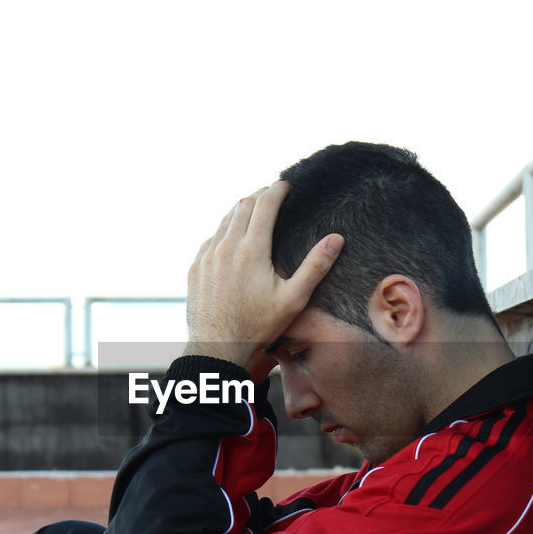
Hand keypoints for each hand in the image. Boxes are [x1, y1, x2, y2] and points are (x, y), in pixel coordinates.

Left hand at [184, 181, 342, 381]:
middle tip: (272, 194)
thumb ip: (315, 266)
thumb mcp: (294, 299)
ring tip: (254, 210)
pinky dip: (224, 231)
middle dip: (259, 195)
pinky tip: (232, 238)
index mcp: (251, 250)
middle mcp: (225, 247)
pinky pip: (210, 239)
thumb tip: (336, 238)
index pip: (264, 205)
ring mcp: (207, 257)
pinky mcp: (196, 268)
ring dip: (240, 211)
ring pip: (224, 221)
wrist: (217, 348)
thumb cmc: (259, 326)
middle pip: (242, 206)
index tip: (286, 184)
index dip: (277, 190)